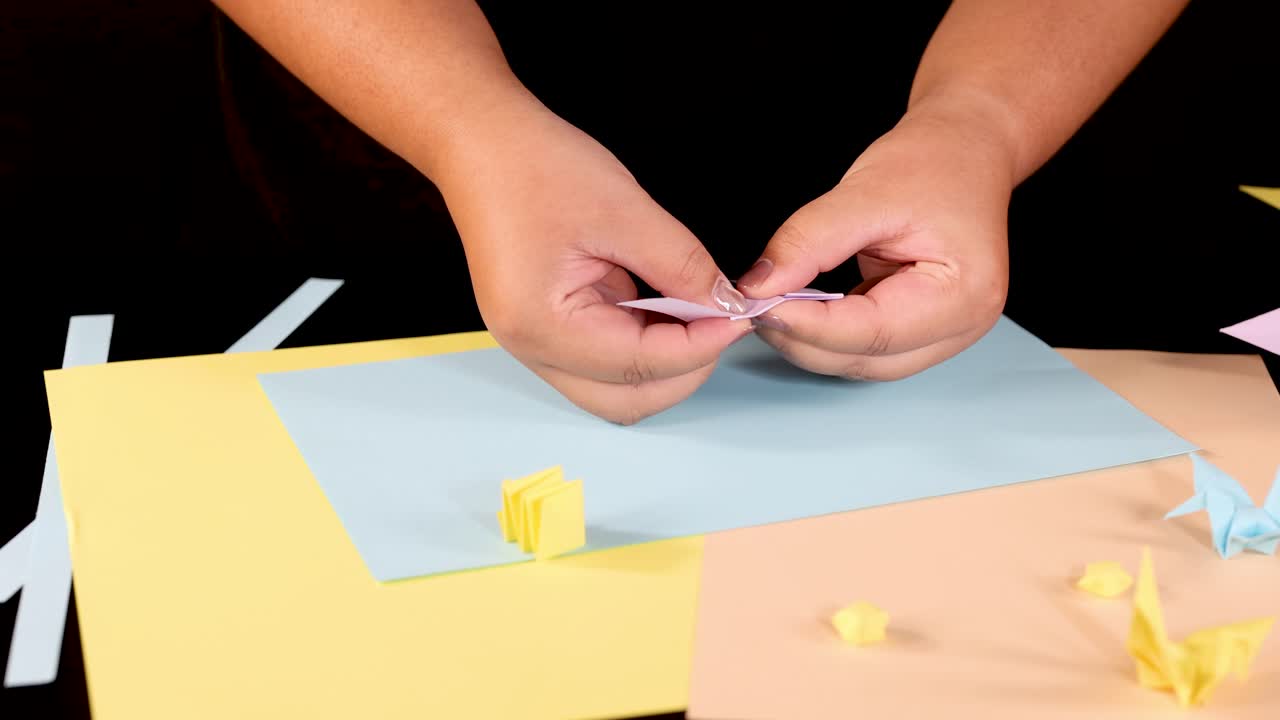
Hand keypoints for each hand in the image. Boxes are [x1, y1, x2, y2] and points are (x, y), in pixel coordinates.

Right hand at [436, 99, 752, 423]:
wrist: (480, 142)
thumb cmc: (535, 166)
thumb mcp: (623, 209)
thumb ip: (681, 265)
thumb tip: (727, 304)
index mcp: (542, 324)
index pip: (641, 365)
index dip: (702, 345)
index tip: (742, 315)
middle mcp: (532, 348)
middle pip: (627, 401)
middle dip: (684, 369)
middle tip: (722, 320)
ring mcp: (535, 343)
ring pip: (616, 389)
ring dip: (663, 362)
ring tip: (696, 311)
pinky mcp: (546, 328)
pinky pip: (604, 361)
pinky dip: (643, 344)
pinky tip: (666, 306)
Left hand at [737, 106, 1012, 379]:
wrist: (964, 150)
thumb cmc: (934, 164)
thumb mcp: (866, 191)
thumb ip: (809, 242)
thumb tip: (759, 286)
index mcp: (963, 295)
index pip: (872, 332)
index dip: (808, 325)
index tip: (757, 305)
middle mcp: (960, 327)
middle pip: (865, 359)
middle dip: (802, 339)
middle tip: (753, 305)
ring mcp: (942, 335)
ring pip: (860, 363)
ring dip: (809, 342)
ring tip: (771, 303)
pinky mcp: (918, 331)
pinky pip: (862, 349)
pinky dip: (825, 334)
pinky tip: (797, 307)